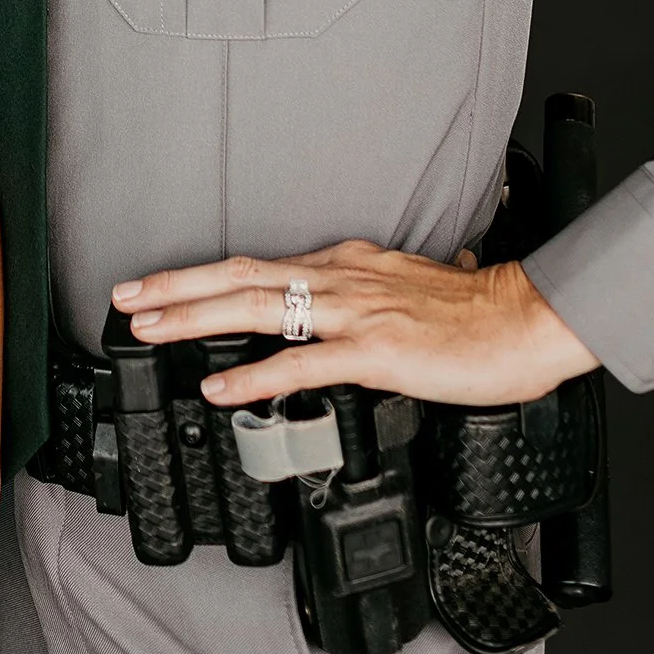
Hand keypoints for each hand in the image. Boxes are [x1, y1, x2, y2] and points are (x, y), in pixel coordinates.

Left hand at [112, 241, 598, 407]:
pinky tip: (220, 389)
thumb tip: (347, 310)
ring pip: (258, 307)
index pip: (259, 266)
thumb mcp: (407, 289)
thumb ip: (369, 296)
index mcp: (346, 264)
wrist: (527, 322)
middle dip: (176, 286)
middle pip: (241, 275)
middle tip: (126, 296)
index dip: (203, 277)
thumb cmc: (476, 315)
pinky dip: (254, 376)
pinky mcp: (375, 352)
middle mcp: (341, 278)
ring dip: (195, 317)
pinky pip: (301, 365)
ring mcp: (355, 312)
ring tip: (149, 329)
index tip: (160, 288)